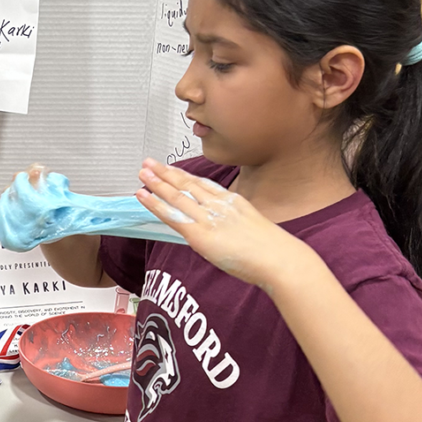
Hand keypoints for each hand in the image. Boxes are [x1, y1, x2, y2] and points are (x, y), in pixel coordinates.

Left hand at [135, 160, 310, 290]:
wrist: (278, 258)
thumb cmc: (272, 251)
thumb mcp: (254, 228)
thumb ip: (237, 225)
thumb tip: (227, 232)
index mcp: (233, 201)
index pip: (204, 185)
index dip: (185, 176)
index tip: (172, 169)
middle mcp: (218, 205)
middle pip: (188, 184)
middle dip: (167, 173)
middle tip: (149, 163)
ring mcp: (208, 218)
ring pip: (177, 195)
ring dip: (157, 183)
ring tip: (142, 172)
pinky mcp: (199, 234)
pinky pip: (172, 215)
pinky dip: (155, 203)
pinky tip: (143, 195)